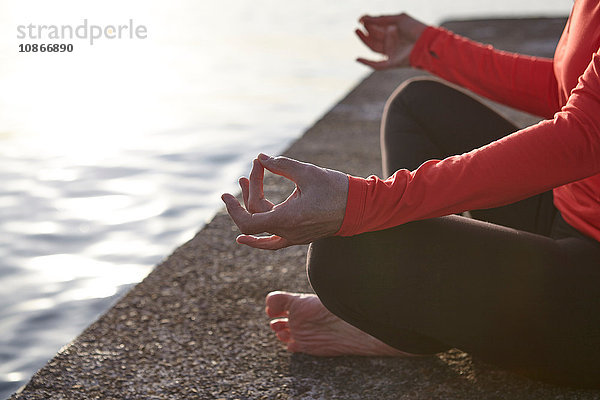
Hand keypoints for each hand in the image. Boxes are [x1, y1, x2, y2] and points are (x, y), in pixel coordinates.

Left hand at [221, 154, 347, 249]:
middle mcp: (288, 232)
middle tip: (257, 165)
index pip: (248, 221)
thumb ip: (281, 164)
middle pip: (256, 213)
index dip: (233, 207)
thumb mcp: (307, 172)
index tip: (229, 189)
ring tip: (248, 179)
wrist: (360, 207)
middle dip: (251, 187)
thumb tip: (261, 158)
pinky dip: (257, 240)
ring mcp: (293, 237)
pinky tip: (243, 237)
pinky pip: (272, 242)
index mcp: (287, 218)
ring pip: (263, 225)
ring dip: (252, 204)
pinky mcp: (298, 236)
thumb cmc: (336, 189)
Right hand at [356, 13, 427, 69]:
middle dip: (365, 32)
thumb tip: (363, 19)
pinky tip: (357, 58)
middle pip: (374, 37)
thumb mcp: (397, 19)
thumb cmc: (415, 28)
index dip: (369, 23)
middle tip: (357, 27)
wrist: (426, 41)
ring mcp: (391, 53)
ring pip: (373, 48)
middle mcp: (391, 42)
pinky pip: (376, 65)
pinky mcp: (391, 63)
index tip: (361, 18)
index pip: (377, 27)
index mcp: (394, 31)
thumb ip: (380, 19)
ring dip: (364, 40)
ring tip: (357, 31)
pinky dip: (366, 63)